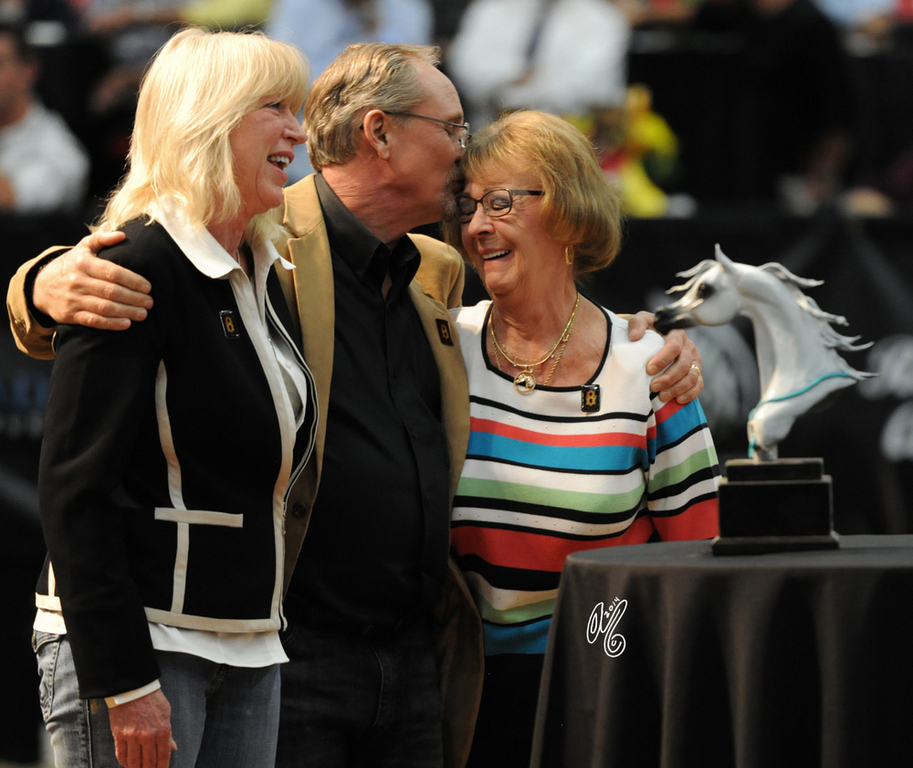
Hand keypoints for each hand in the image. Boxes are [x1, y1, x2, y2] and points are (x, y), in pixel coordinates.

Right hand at [33, 230, 152, 329]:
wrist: (41, 286)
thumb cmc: (72, 265)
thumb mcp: (82, 248)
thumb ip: (101, 239)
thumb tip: (123, 235)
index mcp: (83, 263)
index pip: (112, 272)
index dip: (132, 280)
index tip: (148, 287)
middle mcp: (77, 281)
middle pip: (111, 291)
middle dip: (134, 298)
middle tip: (150, 302)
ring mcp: (73, 299)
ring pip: (104, 307)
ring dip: (126, 312)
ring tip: (143, 314)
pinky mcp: (70, 315)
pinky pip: (93, 321)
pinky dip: (111, 324)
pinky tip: (127, 324)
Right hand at [107, 689, 176, 767]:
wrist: (133, 688)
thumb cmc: (152, 700)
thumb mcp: (166, 713)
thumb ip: (169, 733)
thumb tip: (173, 748)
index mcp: (163, 730)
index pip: (163, 756)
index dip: (162, 767)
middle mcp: (148, 735)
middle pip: (149, 762)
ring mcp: (132, 736)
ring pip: (134, 762)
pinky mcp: (119, 735)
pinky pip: (122, 755)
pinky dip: (125, 762)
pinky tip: (128, 764)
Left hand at [627, 311, 702, 403]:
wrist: (655, 338)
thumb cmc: (648, 331)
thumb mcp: (641, 322)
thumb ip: (637, 324)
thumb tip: (635, 336)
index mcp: (677, 334)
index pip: (674, 347)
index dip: (662, 360)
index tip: (649, 370)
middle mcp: (689, 347)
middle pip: (683, 365)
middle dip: (668, 378)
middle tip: (653, 387)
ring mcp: (694, 361)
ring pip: (691, 377)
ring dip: (677, 388)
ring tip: (662, 396)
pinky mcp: (696, 372)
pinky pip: (698, 385)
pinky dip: (690, 394)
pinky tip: (678, 400)